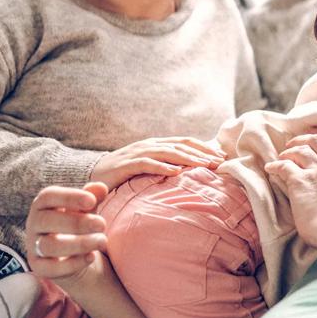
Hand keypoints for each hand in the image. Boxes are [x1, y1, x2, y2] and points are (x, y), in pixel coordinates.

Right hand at [25, 182, 110, 286]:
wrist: (73, 257)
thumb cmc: (78, 226)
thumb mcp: (86, 210)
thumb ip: (92, 199)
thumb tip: (101, 188)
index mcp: (43, 205)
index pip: (48, 196)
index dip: (69, 197)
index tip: (92, 201)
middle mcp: (34, 224)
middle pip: (46, 221)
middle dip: (77, 222)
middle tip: (102, 224)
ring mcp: (34, 247)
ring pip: (49, 245)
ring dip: (79, 243)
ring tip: (103, 241)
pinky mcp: (40, 268)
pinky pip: (51, 268)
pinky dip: (73, 263)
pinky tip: (92, 257)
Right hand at [90, 137, 224, 189]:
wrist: (93, 175)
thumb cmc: (124, 174)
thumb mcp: (150, 168)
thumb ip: (167, 166)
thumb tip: (192, 173)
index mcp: (157, 145)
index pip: (185, 141)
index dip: (205, 147)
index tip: (223, 156)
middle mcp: (149, 145)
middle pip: (181, 145)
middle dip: (202, 152)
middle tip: (220, 161)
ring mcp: (138, 153)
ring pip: (168, 152)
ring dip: (188, 158)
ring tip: (205, 165)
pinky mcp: (126, 165)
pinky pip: (147, 164)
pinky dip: (162, 167)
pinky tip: (176, 172)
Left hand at [264, 128, 316, 253]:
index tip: (312, 134)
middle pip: (316, 140)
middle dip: (302, 139)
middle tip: (292, 144)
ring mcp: (316, 171)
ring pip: (298, 150)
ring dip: (287, 152)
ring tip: (281, 158)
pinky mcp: (300, 180)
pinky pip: (283, 166)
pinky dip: (275, 166)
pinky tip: (270, 168)